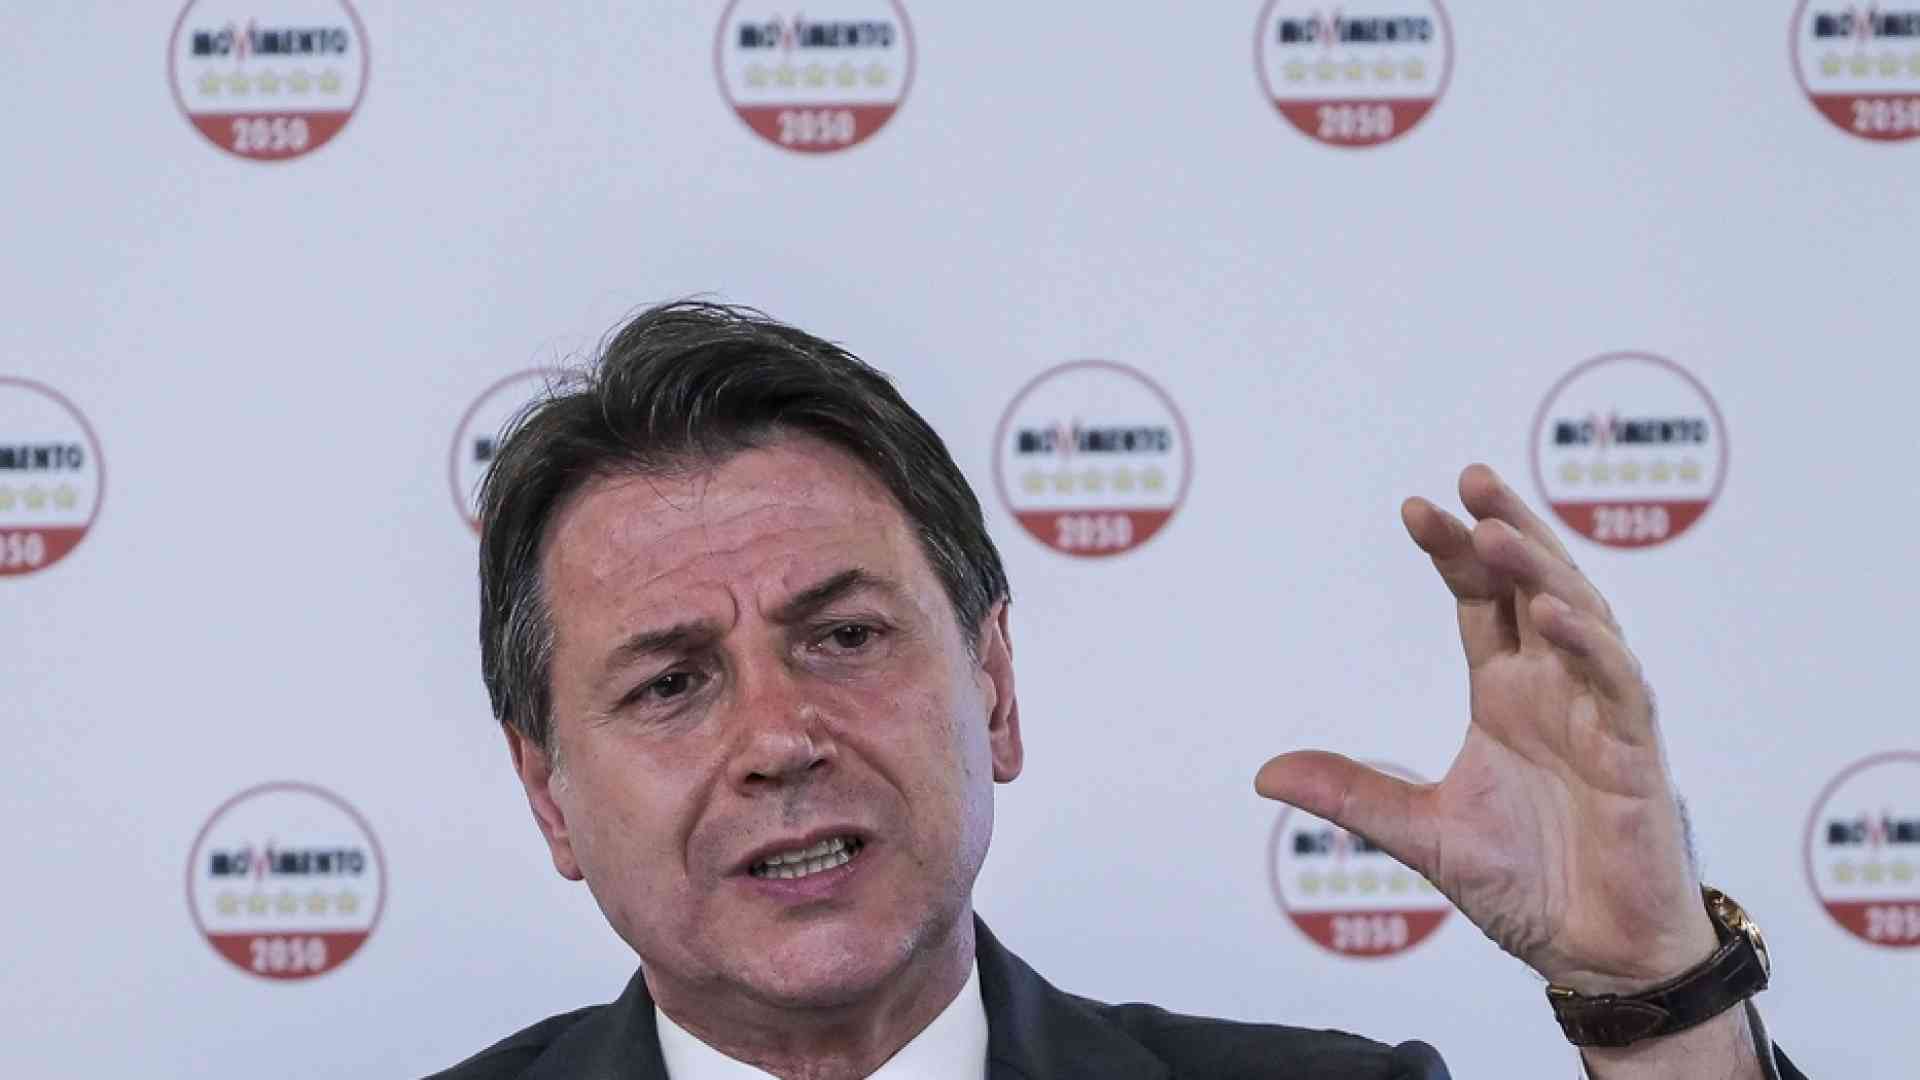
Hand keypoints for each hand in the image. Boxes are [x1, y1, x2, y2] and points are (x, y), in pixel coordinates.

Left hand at [1255, 464, 1717, 991]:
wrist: (1594, 957)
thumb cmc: (1527, 887)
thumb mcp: (1420, 833)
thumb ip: (1350, 794)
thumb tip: (1262, 772)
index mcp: (1507, 694)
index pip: (1481, 600)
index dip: (1454, 552)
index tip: (1415, 508)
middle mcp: (1555, 689)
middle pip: (1534, 584)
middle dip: (1504, 527)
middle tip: (1469, 477)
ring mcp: (1600, 713)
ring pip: (1581, 615)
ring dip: (1542, 569)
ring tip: (1497, 529)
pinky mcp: (1637, 752)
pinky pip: (1617, 683)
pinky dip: (1588, 645)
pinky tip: (1553, 615)